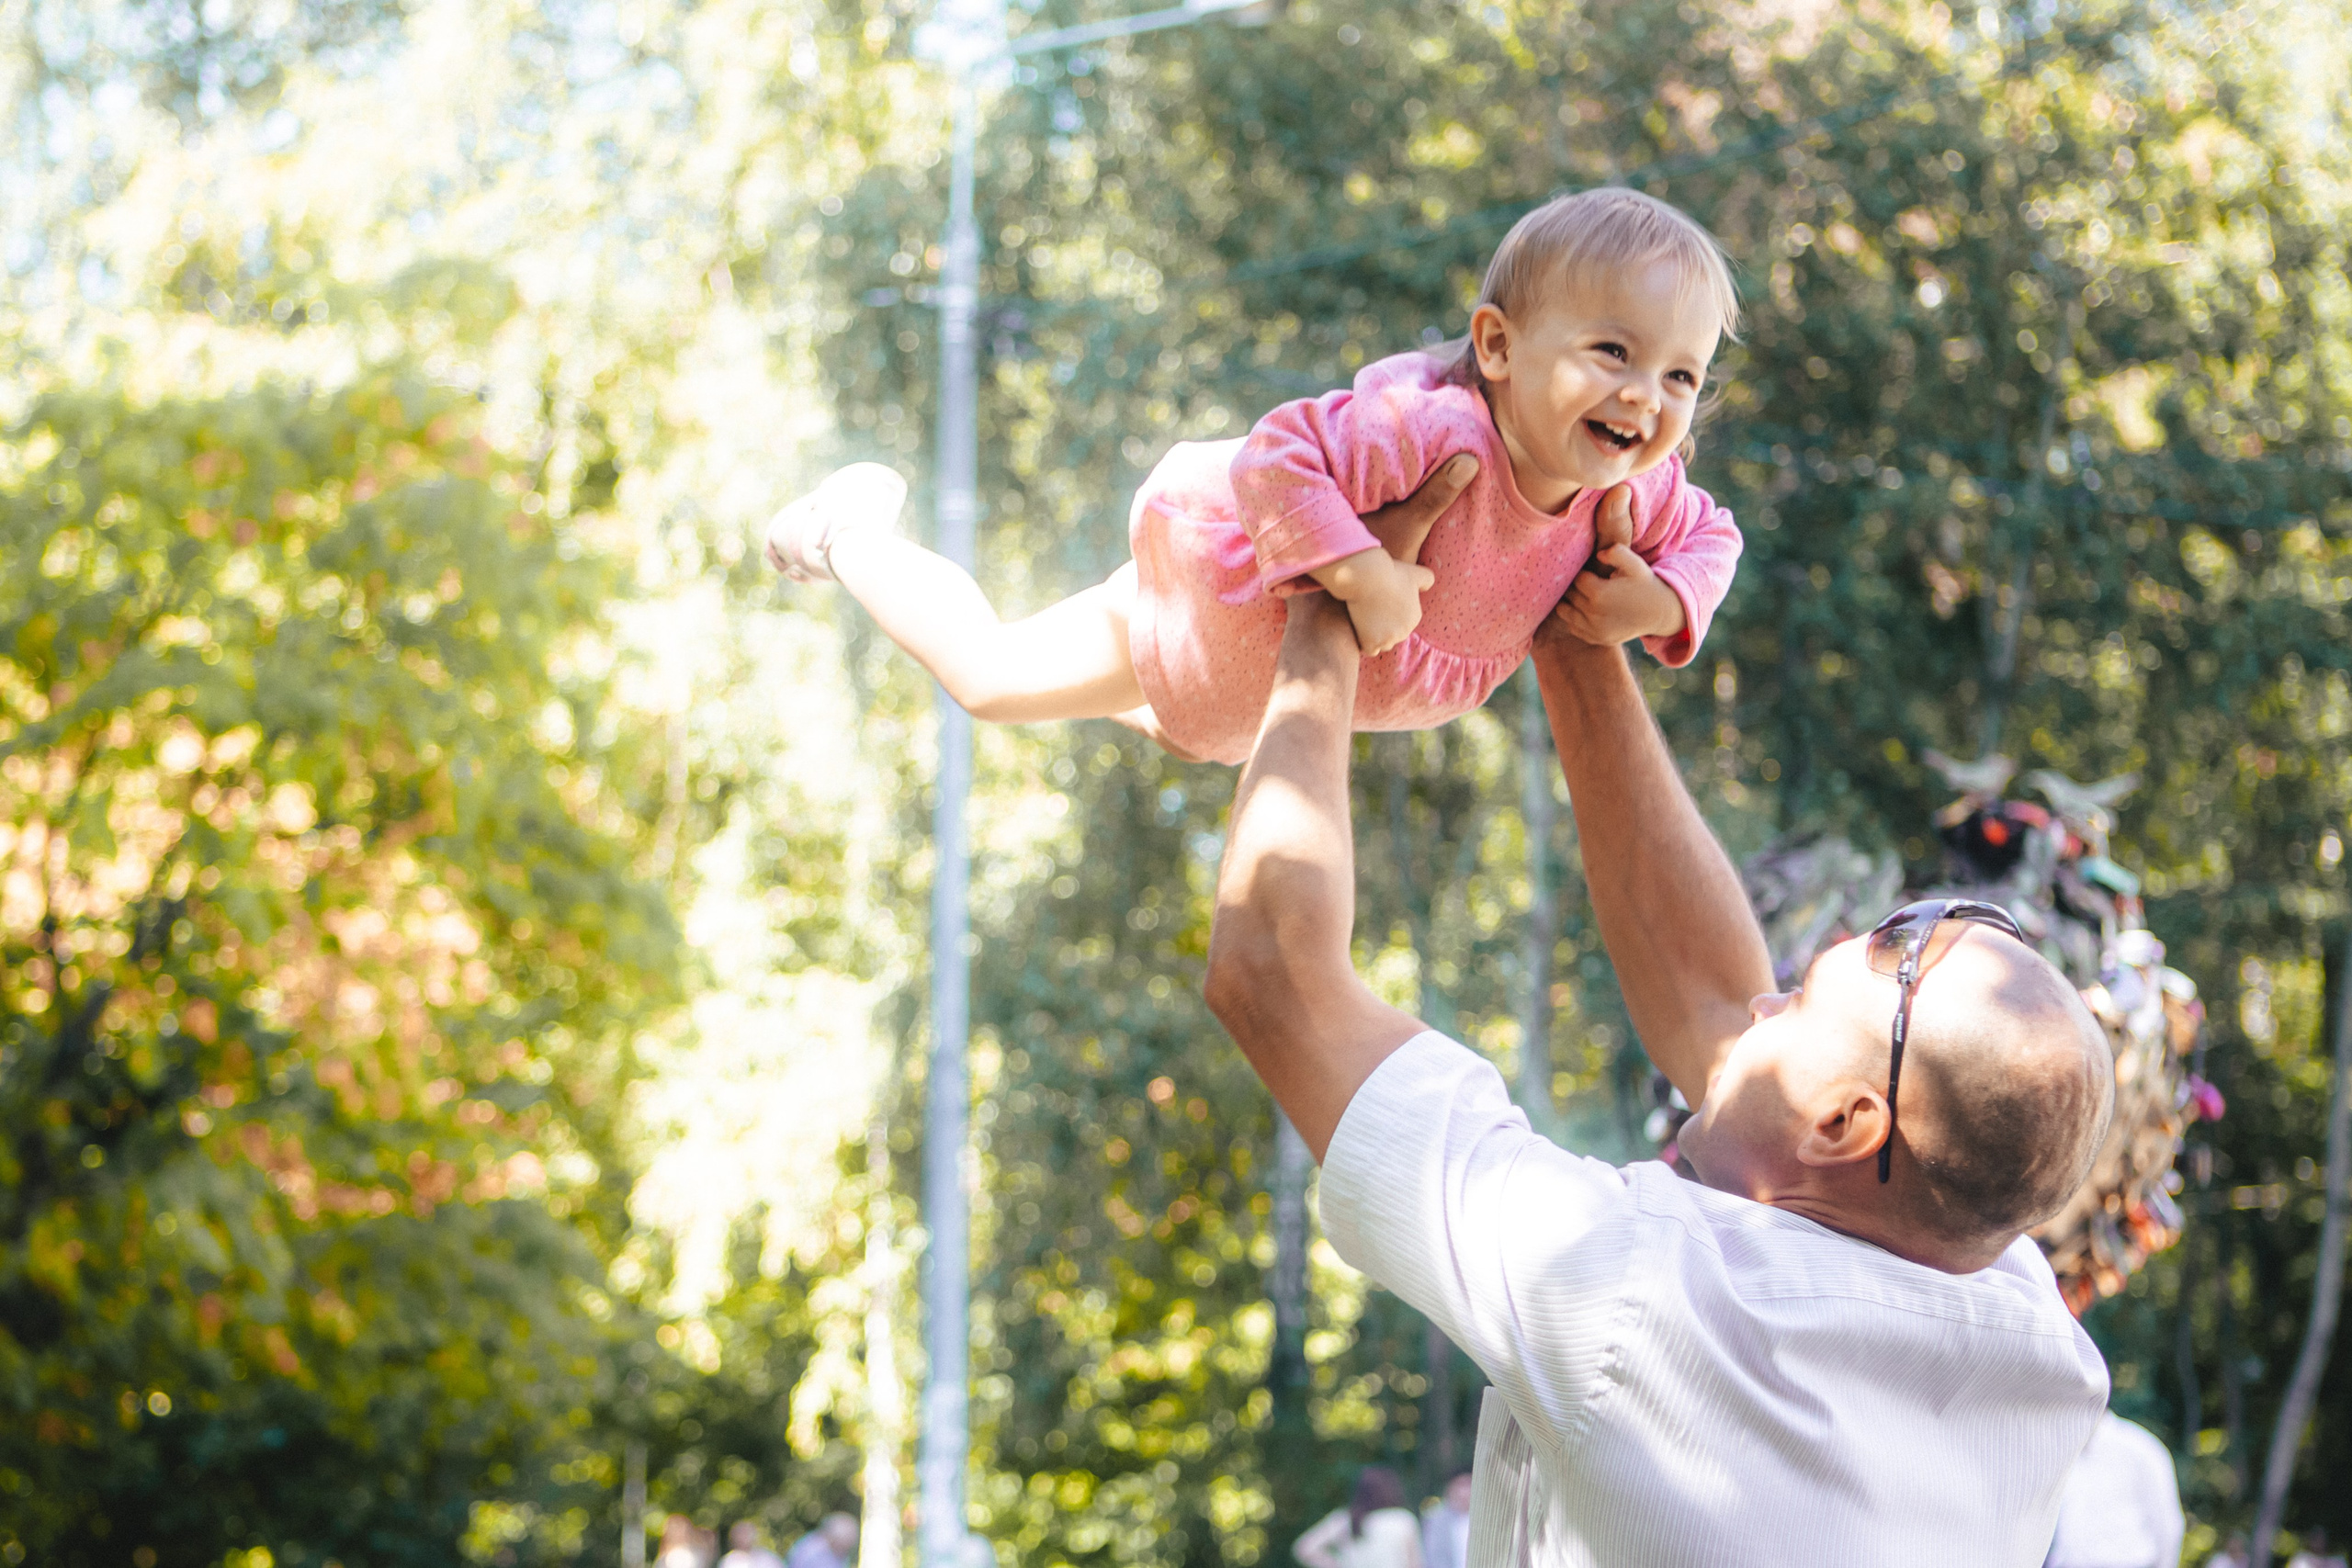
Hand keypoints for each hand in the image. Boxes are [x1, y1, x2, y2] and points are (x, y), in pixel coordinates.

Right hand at [1317, 546, 1434, 656]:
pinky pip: (1369, 650)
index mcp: (1415, 617)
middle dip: (1383, 629)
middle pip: (1393, 636)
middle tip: (1370, 613)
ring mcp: (1389, 638)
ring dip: (1374, 637)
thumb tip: (1427, 587)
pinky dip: (1363, 642)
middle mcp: (1405, 631)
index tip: (1380, 606)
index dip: (1390, 617)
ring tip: (1363, 622)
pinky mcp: (1372, 642)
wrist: (1367, 577)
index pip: (1402, 624)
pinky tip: (1358, 630)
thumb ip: (1427, 579)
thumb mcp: (1415, 572)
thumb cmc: (1389, 572)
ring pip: (1382, 645)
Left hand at [1554, 483, 1686, 645]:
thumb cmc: (1645, 584)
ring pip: (1565, 611)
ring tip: (1582, 594)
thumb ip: (1617, 553)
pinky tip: (1585, 609)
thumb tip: (1599, 554)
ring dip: (1570, 602)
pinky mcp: (1596, 639)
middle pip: (1569, 595)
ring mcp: (1594, 629)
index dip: (1582, 572)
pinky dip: (1575, 618)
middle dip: (1574, 586)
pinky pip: (1573, 627)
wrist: (1659, 613)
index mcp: (1599, 593)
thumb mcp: (1635, 564)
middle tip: (1586, 581)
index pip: (1576, 579)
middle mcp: (1593, 614)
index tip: (1590, 571)